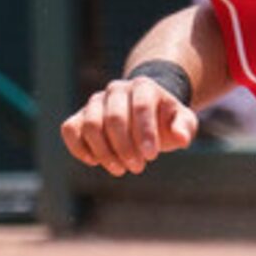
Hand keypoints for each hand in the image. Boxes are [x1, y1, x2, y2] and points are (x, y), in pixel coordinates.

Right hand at [61, 73, 199, 175]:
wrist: (146, 114)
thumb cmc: (165, 120)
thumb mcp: (183, 121)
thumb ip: (185, 127)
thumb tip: (181, 138)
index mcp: (144, 86)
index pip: (141, 106)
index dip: (145, 133)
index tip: (151, 156)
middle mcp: (116, 89)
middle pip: (114, 118)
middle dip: (125, 148)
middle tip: (137, 168)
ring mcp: (95, 102)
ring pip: (91, 125)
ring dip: (104, 152)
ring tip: (121, 169)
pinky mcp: (79, 116)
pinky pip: (70, 129)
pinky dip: (79, 148)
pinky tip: (95, 162)